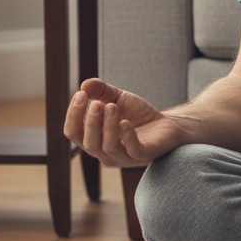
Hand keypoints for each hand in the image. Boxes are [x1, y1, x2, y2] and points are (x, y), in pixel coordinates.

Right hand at [63, 78, 185, 167]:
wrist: (166, 124)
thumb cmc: (137, 114)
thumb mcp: (118, 99)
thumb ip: (102, 91)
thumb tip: (85, 84)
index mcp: (94, 139)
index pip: (74, 133)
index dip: (73, 115)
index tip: (81, 94)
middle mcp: (105, 153)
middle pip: (89, 143)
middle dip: (91, 122)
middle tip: (97, 103)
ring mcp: (125, 157)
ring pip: (109, 148)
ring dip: (108, 126)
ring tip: (112, 106)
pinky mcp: (144, 155)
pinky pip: (133, 150)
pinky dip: (127, 136)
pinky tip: (126, 122)